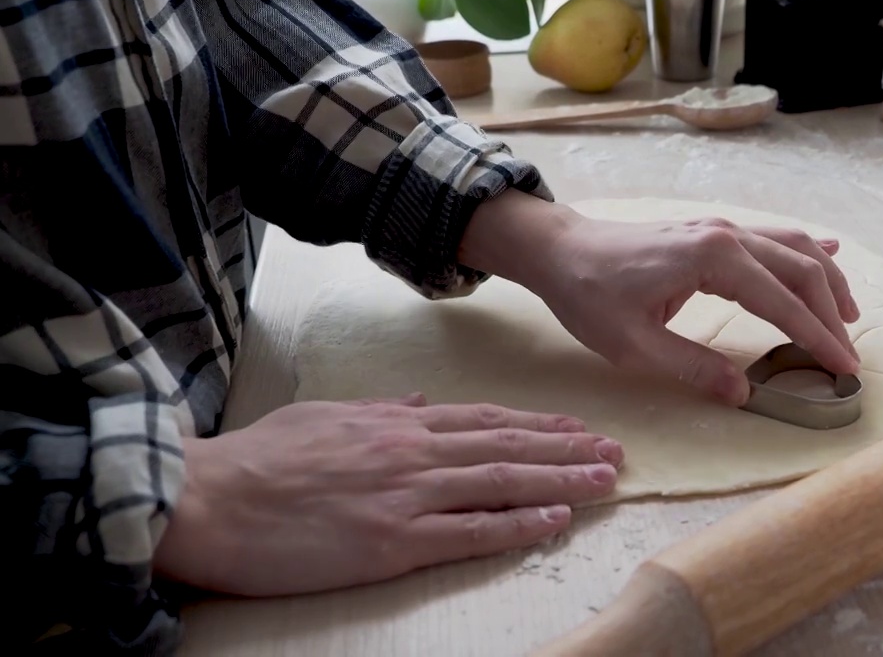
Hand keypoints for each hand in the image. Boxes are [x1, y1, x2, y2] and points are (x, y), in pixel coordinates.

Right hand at [154, 394, 622, 595]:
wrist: (207, 498)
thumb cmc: (258, 459)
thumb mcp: (325, 415)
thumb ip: (382, 410)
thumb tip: (424, 401)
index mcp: (395, 424)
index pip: (485, 420)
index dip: (537, 424)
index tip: (576, 426)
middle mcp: (412, 453)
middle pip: (506, 447)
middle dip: (565, 448)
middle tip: (614, 451)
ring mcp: (406, 497)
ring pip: (500, 483)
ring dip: (560, 481)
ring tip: (605, 481)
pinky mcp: (392, 542)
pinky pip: (468, 532)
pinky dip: (516, 524)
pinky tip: (554, 520)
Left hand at [459, 192, 859, 405]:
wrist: (559, 250)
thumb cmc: (588, 294)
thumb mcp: (634, 345)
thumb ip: (693, 367)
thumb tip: (744, 392)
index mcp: (711, 258)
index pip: (783, 301)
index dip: (817, 337)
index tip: (844, 367)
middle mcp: (725, 234)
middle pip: (800, 269)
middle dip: (831, 312)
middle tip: (848, 355)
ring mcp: (720, 227)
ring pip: (792, 248)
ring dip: (825, 280)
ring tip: (848, 317)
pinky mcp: (712, 232)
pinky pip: (771, 238)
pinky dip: (803, 251)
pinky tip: (828, 255)